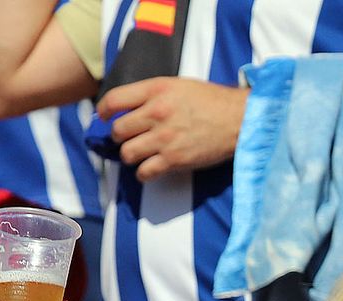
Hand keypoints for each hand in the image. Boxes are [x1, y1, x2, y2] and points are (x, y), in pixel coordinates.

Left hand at [99, 77, 247, 180]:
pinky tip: (150, 168)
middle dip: (120, 136)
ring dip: (130, 155)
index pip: (114, 100)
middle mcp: (157, 113)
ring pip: (127, 153)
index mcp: (156, 90)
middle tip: (129, 138)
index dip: (103, 111)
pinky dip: (143, 173)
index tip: (104, 117)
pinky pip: (144, 172)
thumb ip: (153, 94)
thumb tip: (129, 107)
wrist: (239, 120)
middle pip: (117, 130)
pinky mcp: (175, 160)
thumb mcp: (178, 85)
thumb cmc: (210, 101)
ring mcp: (165, 138)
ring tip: (139, 154)